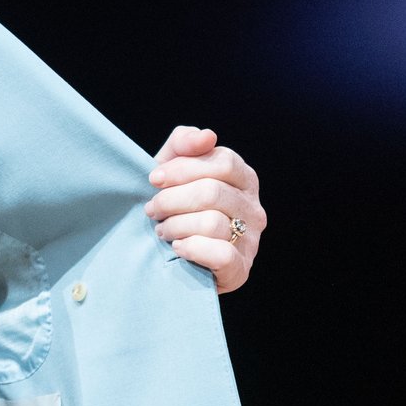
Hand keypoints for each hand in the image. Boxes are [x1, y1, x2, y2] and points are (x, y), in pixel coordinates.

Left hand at [143, 125, 265, 292]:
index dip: (183, 168)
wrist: (170, 256)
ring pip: (212, 223)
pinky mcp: (241, 269)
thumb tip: (206, 136)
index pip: (223, 161)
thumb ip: (184, 144)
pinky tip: (178, 248)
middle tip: (151, 209)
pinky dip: (192, 249)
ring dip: (176, 225)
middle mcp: (253, 208)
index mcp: (243, 179)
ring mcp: (251, 240)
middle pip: (213, 192)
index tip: (153, 179)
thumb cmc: (173, 205)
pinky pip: (221, 254)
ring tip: (162, 230)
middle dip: (172, 199)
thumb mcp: (172, 169)